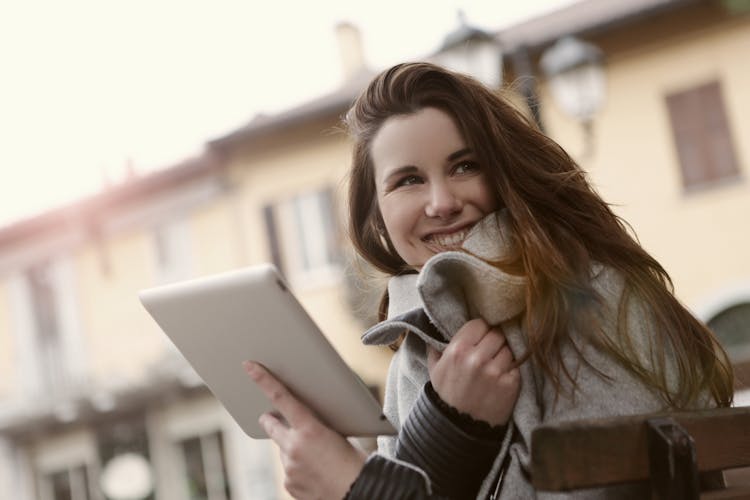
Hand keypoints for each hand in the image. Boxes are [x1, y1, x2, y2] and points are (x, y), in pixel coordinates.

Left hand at [243, 361, 366, 498]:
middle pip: (271, 425)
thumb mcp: (340, 435)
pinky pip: (289, 470)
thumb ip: (319, 425)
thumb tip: (308, 420)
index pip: (281, 397)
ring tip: (316, 458)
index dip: (263, 380)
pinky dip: (298, 468)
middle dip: (270, 420)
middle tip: (269, 416)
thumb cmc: (356, 462)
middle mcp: (294, 447)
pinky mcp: (288, 484)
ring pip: (283, 450)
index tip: (250, 367)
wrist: (359, 493)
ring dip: (292, 449)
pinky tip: (315, 473)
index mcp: (310, 429)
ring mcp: (289, 467)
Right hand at [427, 318, 519, 426]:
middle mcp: (477, 358)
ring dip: (504, 354)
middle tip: (490, 350)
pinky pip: (517, 365)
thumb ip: (436, 346)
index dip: (481, 330)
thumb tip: (439, 328)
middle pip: (497, 334)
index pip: (480, 323)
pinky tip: (502, 377)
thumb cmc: (446, 395)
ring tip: (496, 365)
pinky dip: (511, 369)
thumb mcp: (435, 369)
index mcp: (457, 350)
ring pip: (509, 348)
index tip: (480, 337)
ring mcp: (496, 371)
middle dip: (494, 341)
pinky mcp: (510, 383)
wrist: (459, 427)